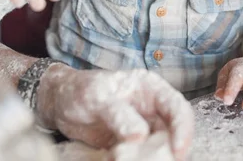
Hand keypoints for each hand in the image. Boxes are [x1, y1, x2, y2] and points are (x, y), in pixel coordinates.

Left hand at [36, 66, 194, 160]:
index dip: (183, 129)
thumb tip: (140, 135)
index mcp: (151, 88)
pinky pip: (139, 157)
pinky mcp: (130, 146)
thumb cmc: (80, 90)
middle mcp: (151, 109)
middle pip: (172, 133)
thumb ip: (120, 114)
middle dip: (165, 150)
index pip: (177, 108)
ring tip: (121, 157)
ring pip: (156, 148)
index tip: (178, 151)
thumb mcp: (98, 97)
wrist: (59, 103)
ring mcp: (141, 128)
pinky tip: (113, 158)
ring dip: (147, 158)